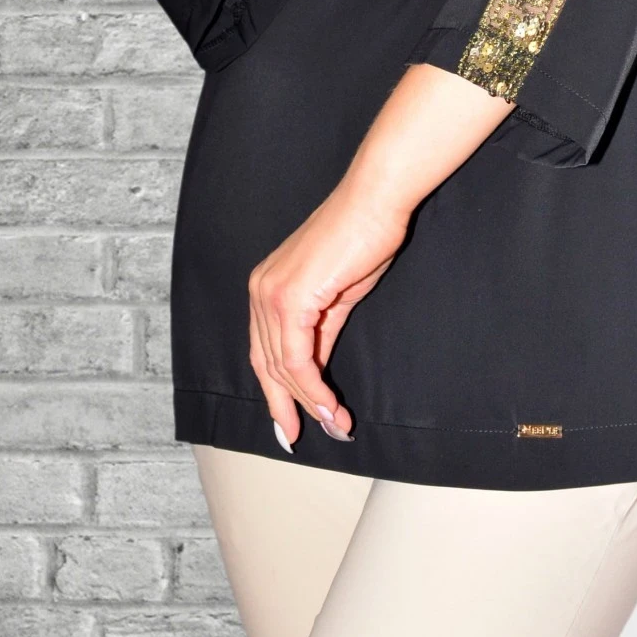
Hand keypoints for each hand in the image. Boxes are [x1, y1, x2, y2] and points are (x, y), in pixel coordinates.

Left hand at [248, 182, 408, 446]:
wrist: (376, 202)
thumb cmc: (362, 238)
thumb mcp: (337, 297)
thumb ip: (320, 332)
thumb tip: (315, 370)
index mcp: (267, 286)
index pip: (264, 351)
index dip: (277, 390)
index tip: (294, 421)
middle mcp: (260, 289)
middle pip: (266, 364)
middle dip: (286, 405)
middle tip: (306, 434)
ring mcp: (271, 293)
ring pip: (282, 366)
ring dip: (309, 402)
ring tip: (335, 424)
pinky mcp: (291, 298)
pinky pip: (296, 358)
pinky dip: (314, 387)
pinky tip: (332, 406)